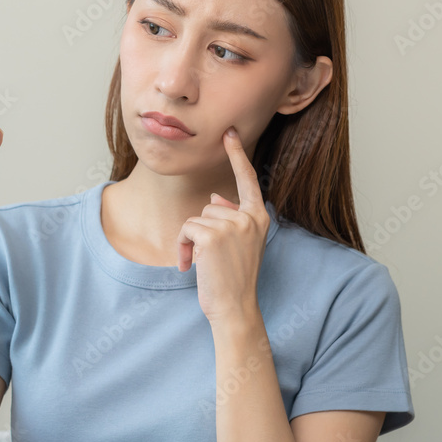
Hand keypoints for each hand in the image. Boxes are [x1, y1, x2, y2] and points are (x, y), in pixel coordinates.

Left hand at [177, 127, 268, 324]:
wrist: (235, 308)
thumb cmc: (234, 279)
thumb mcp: (240, 245)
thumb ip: (231, 218)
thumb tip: (216, 197)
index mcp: (259, 217)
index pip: (248, 179)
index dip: (237, 155)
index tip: (229, 133)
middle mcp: (249, 218)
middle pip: (210, 206)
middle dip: (202, 230)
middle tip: (210, 258)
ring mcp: (232, 226)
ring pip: (196, 218)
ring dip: (190, 241)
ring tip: (201, 264)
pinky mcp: (212, 236)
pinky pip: (186, 228)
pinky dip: (182, 247)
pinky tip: (189, 265)